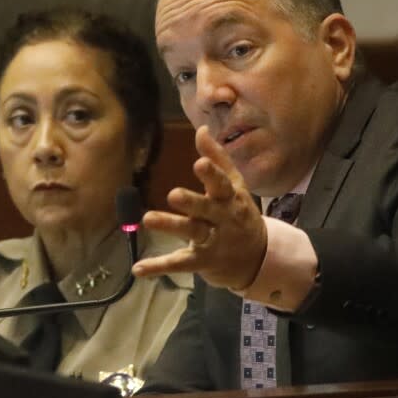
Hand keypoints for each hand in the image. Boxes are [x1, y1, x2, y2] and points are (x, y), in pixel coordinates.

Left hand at [132, 125, 266, 290]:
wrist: (259, 258)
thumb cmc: (240, 214)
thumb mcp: (236, 186)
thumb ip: (218, 159)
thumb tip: (201, 128)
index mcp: (231, 198)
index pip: (222, 184)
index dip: (211, 174)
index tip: (199, 163)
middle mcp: (223, 218)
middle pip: (207, 208)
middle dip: (192, 202)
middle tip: (173, 194)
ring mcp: (214, 241)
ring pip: (191, 232)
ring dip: (170, 225)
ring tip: (147, 219)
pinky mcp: (202, 261)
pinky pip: (180, 263)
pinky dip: (159, 266)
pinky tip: (138, 268)